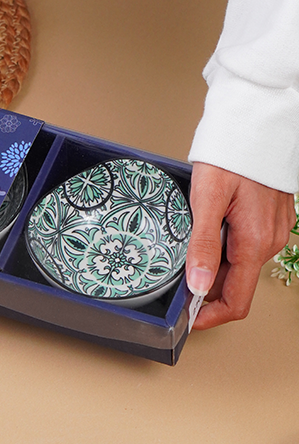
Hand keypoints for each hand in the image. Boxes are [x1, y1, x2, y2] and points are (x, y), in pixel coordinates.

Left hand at [185, 162, 295, 328]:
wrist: (256, 124)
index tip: (186, 319)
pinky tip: (204, 233)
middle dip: (205, 291)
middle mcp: (266, 242)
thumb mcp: (208, 199)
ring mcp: (269, 231)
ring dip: (212, 268)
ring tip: (185, 253)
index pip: (237, 302)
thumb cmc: (232, 155)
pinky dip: (222, 249)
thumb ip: (203, 244)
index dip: (209, 316)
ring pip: (238, 266)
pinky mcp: (267, 220)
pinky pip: (243, 246)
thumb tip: (198, 285)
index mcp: (253, 243)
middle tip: (174, 285)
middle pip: (235, 286)